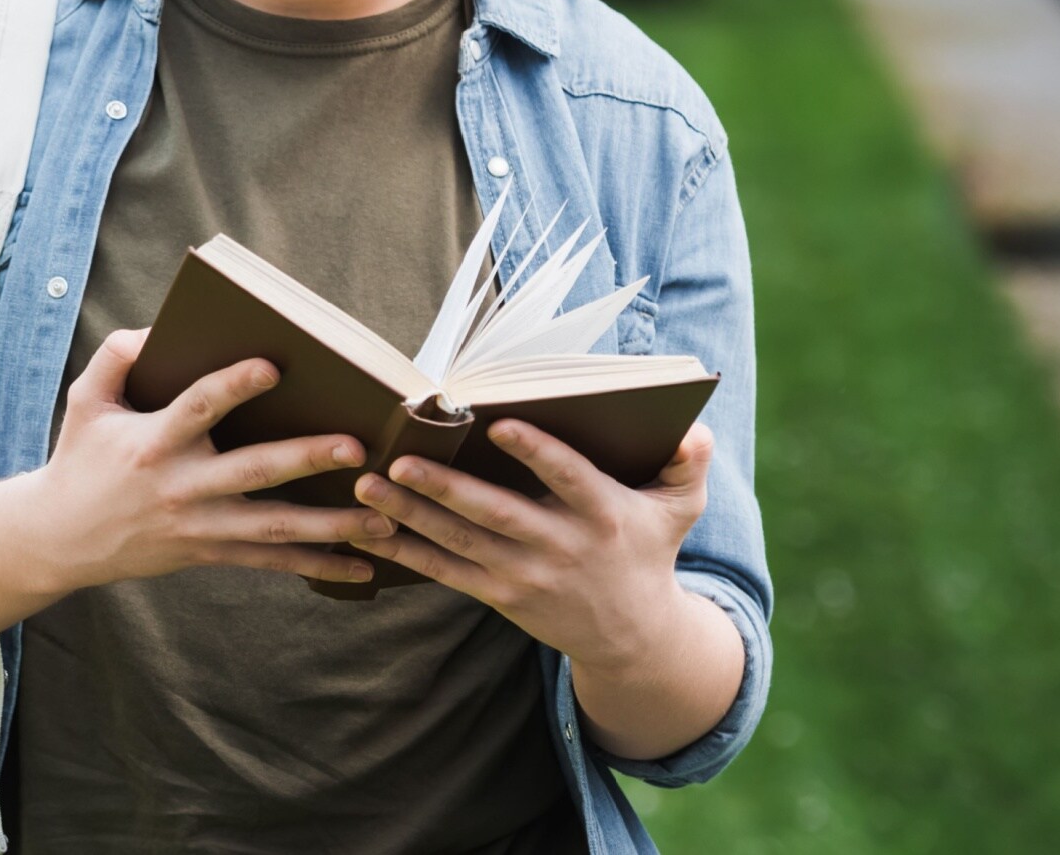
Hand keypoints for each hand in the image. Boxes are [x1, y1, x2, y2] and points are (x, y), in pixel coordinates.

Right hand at [21, 329, 386, 591]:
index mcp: (153, 441)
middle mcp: (180, 485)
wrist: (59, 537)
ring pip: (273, 525)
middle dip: (307, 458)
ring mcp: (198, 524)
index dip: (233, 385)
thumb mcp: (85, 400)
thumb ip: (118, 356)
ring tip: (385, 515)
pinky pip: (270, 561)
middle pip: (253, 471)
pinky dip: (317, 566)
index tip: (273, 365)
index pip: (198, 407)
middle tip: (357, 447)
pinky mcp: (208, 552)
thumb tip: (162, 327)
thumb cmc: (80, 459)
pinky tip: (362, 568)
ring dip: (332, 524)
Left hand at [350, 421, 715, 669]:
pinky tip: (365, 531)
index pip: (569, 478)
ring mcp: (525, 575)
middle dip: (444, 486)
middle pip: (496, 514)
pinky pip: (444, 573)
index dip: (537, 452)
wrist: (634, 636)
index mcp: (604, 515)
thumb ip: (688, 466)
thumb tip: (695, 429)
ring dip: (408, 513)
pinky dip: (403, 553)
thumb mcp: (680, 511)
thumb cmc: (649, 551)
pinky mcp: (499, 595)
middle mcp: (560, 546)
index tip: (498, 421)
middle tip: (399, 458)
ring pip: (458, 542)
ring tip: (364, 485)